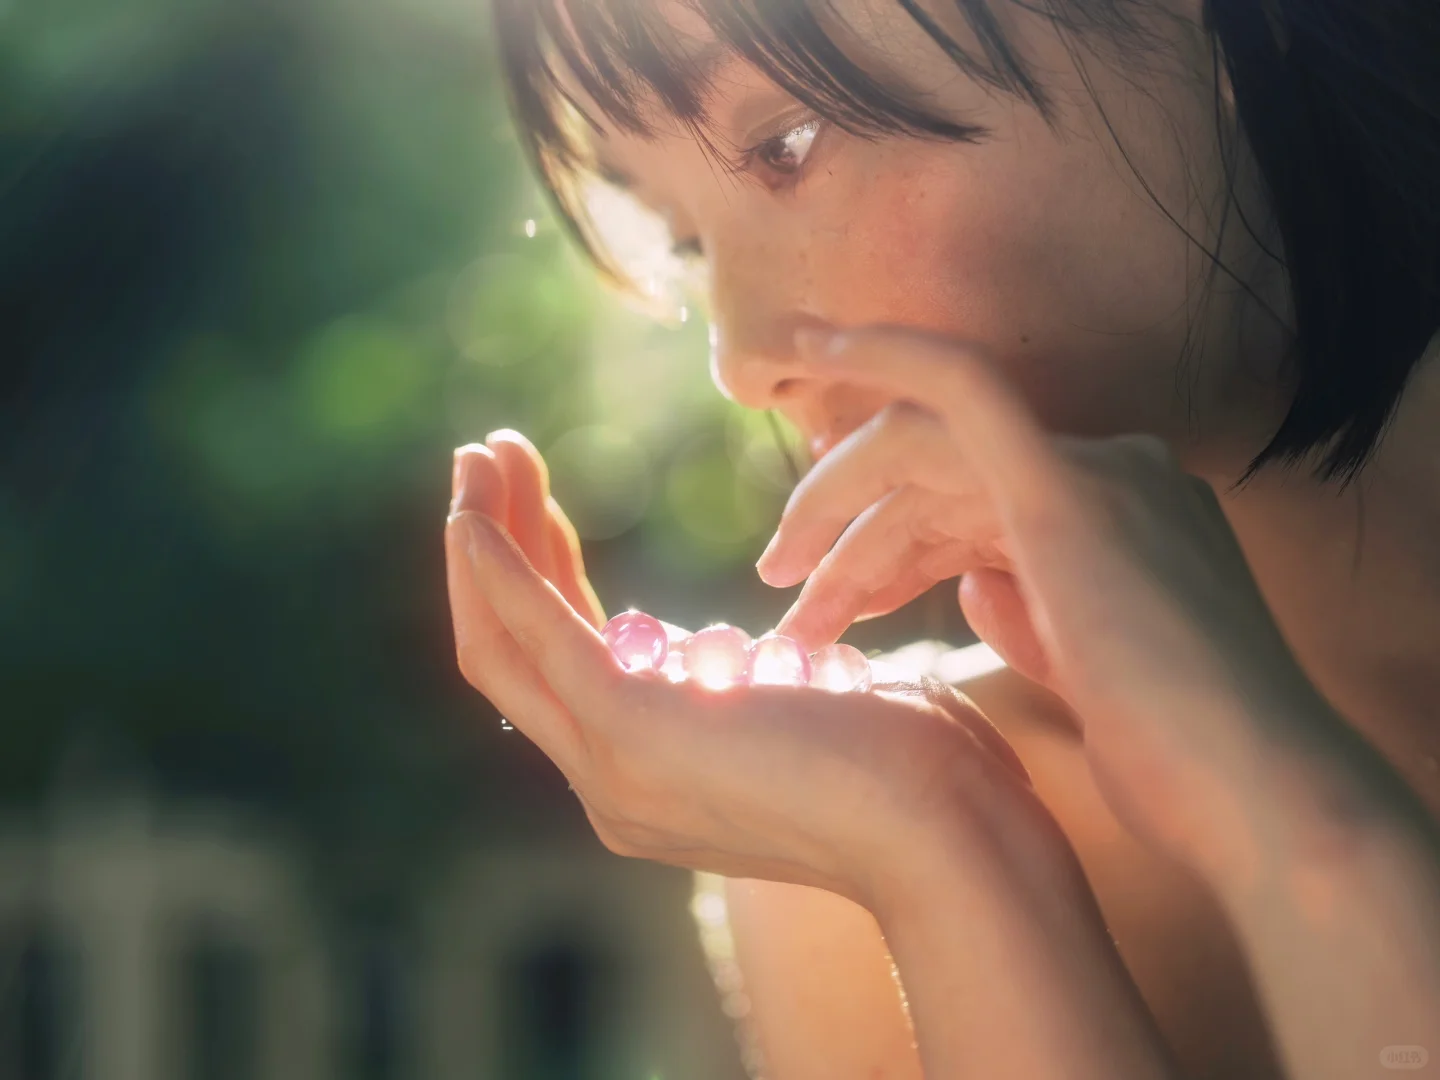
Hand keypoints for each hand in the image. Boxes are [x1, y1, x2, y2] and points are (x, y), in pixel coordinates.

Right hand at [446, 460, 1185, 1079]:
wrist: (953, 838)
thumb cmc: (918, 771)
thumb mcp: (816, 714)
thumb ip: (761, 687)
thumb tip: (746, 651)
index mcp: (653, 779)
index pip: (568, 667)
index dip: (543, 580)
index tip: (541, 505)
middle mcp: (611, 786)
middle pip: (512, 658)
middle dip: (494, 553)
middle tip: (485, 463)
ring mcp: (613, 768)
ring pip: (504, 645)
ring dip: (486, 542)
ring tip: (480, 455)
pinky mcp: (631, 728)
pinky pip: (536, 633)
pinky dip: (499, 567)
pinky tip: (477, 510)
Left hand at [760, 324, 1352, 875]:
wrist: (1249, 792)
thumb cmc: (1174, 761)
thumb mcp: (1083, 669)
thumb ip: (1028, 610)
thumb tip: (973, 581)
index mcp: (1112, 517)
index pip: (971, 508)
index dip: (890, 549)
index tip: (830, 595)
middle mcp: (1108, 474)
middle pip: (937, 478)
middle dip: (846, 527)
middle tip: (776, 583)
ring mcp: (1092, 471)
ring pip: (923, 450)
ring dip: (835, 509)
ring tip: (776, 580)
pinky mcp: (1064, 484)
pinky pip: (961, 384)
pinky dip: (881, 354)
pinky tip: (806, 344)